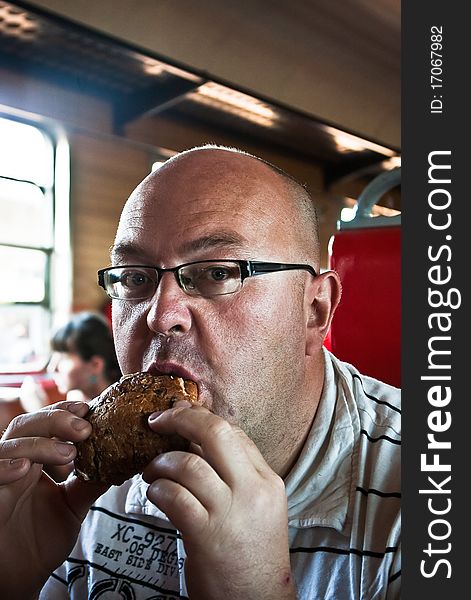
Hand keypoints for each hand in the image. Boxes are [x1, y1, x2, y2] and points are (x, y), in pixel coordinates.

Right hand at [0, 401, 107, 598]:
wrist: (20, 579)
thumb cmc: (40, 541)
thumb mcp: (73, 505)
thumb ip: (91, 481)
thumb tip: (121, 461)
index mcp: (33, 460)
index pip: (44, 423)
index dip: (63, 412)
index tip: (88, 409)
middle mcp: (12, 465)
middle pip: (26, 426)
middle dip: (55, 420)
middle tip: (84, 428)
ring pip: (9, 446)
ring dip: (39, 444)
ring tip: (68, 452)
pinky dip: (4, 468)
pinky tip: (23, 469)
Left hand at [143, 402, 295, 599]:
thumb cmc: (251, 553)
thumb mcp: (258, 507)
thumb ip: (236, 474)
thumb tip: (197, 441)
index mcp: (267, 480)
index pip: (234, 433)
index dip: (201, 418)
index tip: (180, 416)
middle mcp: (252, 490)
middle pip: (215, 433)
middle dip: (181, 418)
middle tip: (158, 420)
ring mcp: (230, 513)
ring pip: (187, 464)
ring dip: (160, 462)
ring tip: (151, 471)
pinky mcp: (205, 536)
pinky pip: (172, 496)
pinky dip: (156, 489)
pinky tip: (154, 494)